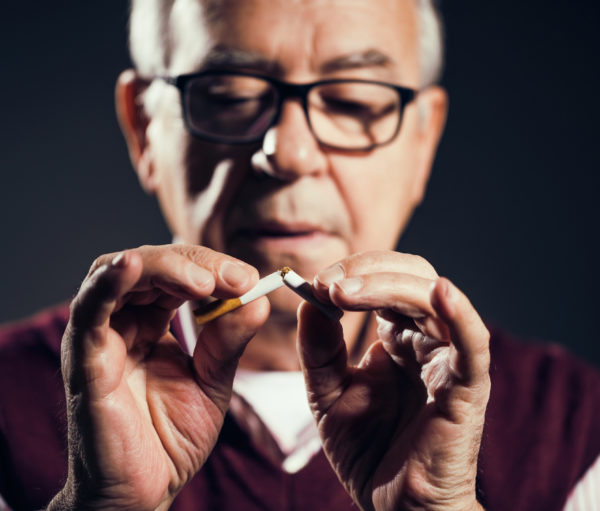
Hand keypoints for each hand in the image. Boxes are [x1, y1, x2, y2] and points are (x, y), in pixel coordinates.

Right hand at [49, 245, 268, 510]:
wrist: (144, 492)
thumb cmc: (171, 437)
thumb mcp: (213, 380)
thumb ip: (229, 340)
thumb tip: (256, 300)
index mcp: (152, 323)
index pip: (178, 275)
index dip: (213, 269)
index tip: (248, 279)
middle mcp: (122, 322)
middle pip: (152, 266)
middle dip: (195, 265)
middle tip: (234, 279)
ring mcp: (100, 338)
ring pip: (119, 276)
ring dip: (163, 268)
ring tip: (202, 281)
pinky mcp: (84, 362)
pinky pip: (88, 312)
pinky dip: (107, 283)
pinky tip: (130, 264)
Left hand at [298, 251, 488, 510]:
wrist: (395, 506)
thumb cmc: (368, 451)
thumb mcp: (328, 392)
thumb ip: (319, 349)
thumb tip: (310, 300)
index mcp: (396, 338)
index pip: (383, 283)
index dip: (351, 273)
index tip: (312, 282)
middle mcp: (425, 341)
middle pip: (409, 278)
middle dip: (366, 271)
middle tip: (326, 282)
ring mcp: (448, 360)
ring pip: (431, 300)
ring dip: (388, 287)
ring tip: (345, 291)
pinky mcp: (468, 387)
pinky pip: (472, 343)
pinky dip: (460, 315)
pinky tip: (440, 293)